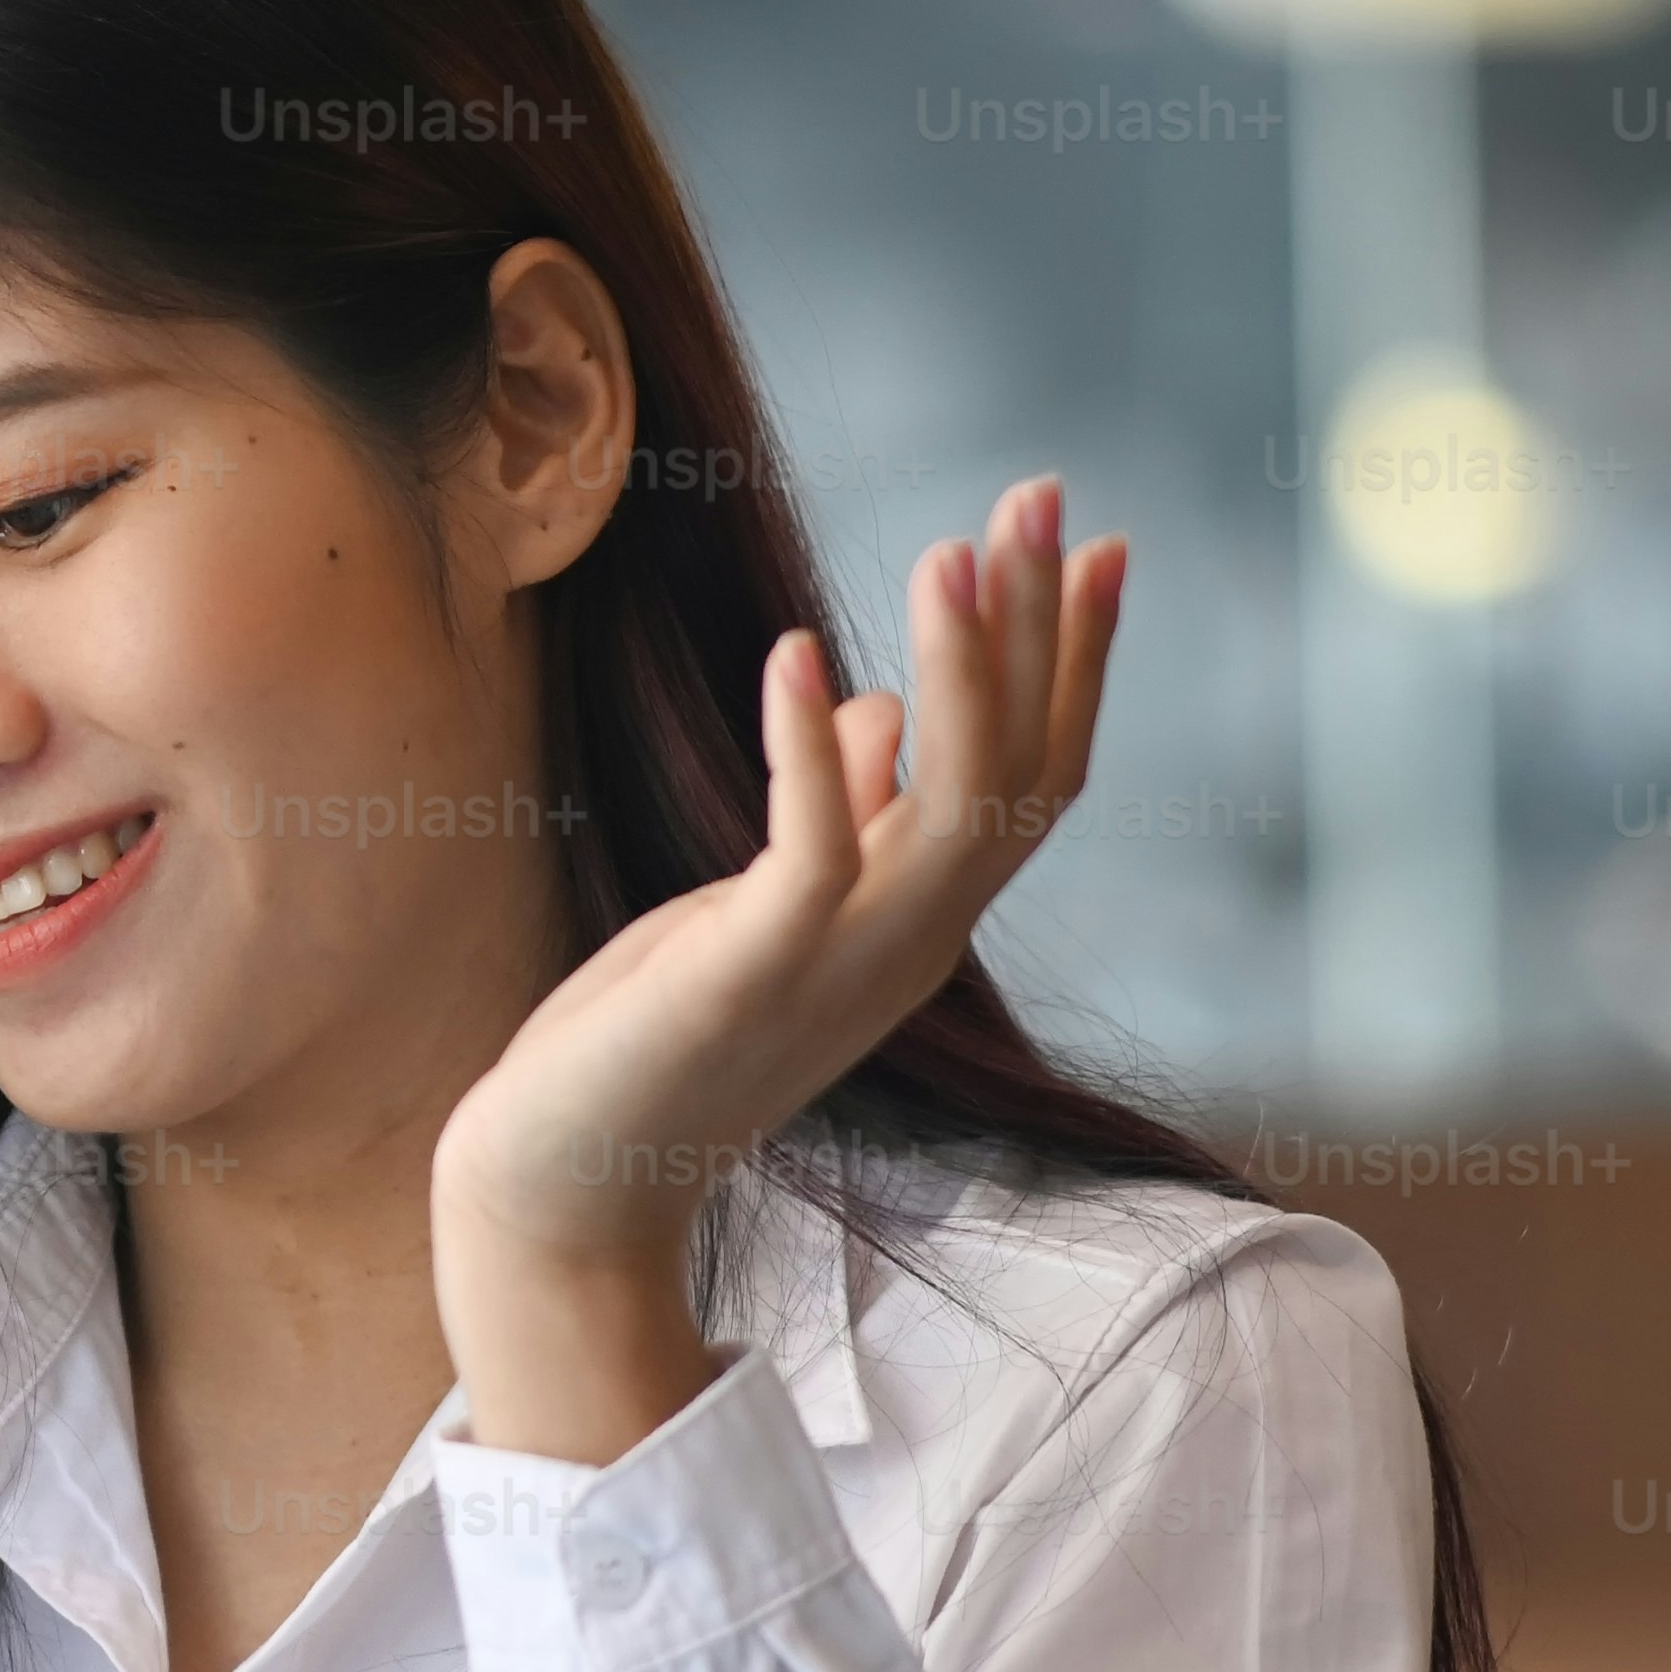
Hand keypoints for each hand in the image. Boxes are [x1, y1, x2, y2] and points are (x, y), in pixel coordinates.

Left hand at [428, 475, 1125, 1455]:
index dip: (1073, 664)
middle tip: (1046, 494)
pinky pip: (811, 850)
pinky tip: (795, 654)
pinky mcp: (752, 972)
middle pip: (1020, 772)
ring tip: (951, 548)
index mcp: (922, 920)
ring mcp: (841, 962)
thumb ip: (839, 813)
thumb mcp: (766, 907)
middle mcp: (911, 941)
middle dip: (1038, 627)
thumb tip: (875, 708)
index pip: (1035, 779)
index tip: (1097, 547)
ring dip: (959, 672)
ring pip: (952, 804)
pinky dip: (808, 749)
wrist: (574, 1178)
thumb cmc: (663, 1036)